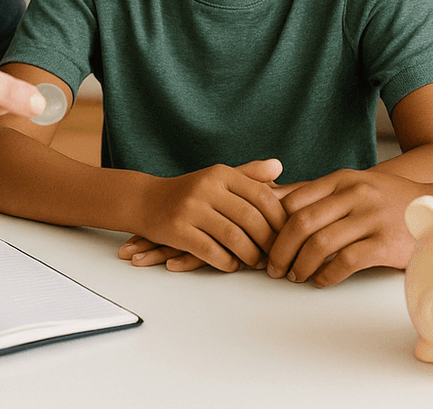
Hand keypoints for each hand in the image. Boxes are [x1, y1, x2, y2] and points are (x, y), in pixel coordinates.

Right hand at [127, 159, 285, 271]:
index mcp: (220, 173)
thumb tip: (279, 167)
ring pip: (233, 237)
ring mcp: (190, 208)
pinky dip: (227, 262)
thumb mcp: (217, 177)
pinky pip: (211, 252)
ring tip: (257, 263)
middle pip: (250, 218)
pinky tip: (233, 265)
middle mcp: (206, 187)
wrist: (145, 200)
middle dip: (268, 241)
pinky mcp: (176, 229)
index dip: (279, 218)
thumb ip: (249, 174)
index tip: (288, 234)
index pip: (261, 195)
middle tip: (276, 255)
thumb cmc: (189, 192)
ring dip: (250, 255)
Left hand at [265, 168, 426, 286]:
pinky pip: (345, 262)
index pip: (293, 201)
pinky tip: (321, 281)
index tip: (265, 244)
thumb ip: (316, 194)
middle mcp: (355, 195)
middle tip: (273, 267)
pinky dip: (326, 275)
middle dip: (280, 250)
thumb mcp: (352, 186)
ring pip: (320, 243)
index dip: (273, 227)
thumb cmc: (387, 200)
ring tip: (295, 276)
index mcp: (341, 180)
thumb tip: (271, 199)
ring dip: (300, 265)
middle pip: (301, 223)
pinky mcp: (385, 243)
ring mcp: (371, 218)